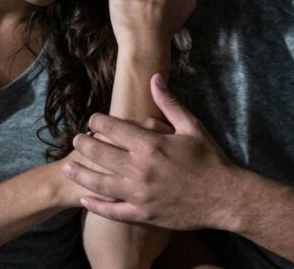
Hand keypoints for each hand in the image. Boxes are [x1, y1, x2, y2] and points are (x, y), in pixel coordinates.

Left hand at [62, 74, 233, 229]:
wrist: (225, 197)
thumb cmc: (210, 159)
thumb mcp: (192, 127)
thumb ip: (169, 103)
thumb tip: (155, 78)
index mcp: (150, 145)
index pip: (113, 128)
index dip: (98, 121)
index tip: (93, 120)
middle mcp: (140, 169)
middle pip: (100, 153)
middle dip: (84, 144)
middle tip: (76, 140)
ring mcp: (139, 194)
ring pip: (99, 183)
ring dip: (80, 173)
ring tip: (68, 166)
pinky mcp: (143, 215)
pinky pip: (112, 211)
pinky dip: (95, 206)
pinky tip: (84, 199)